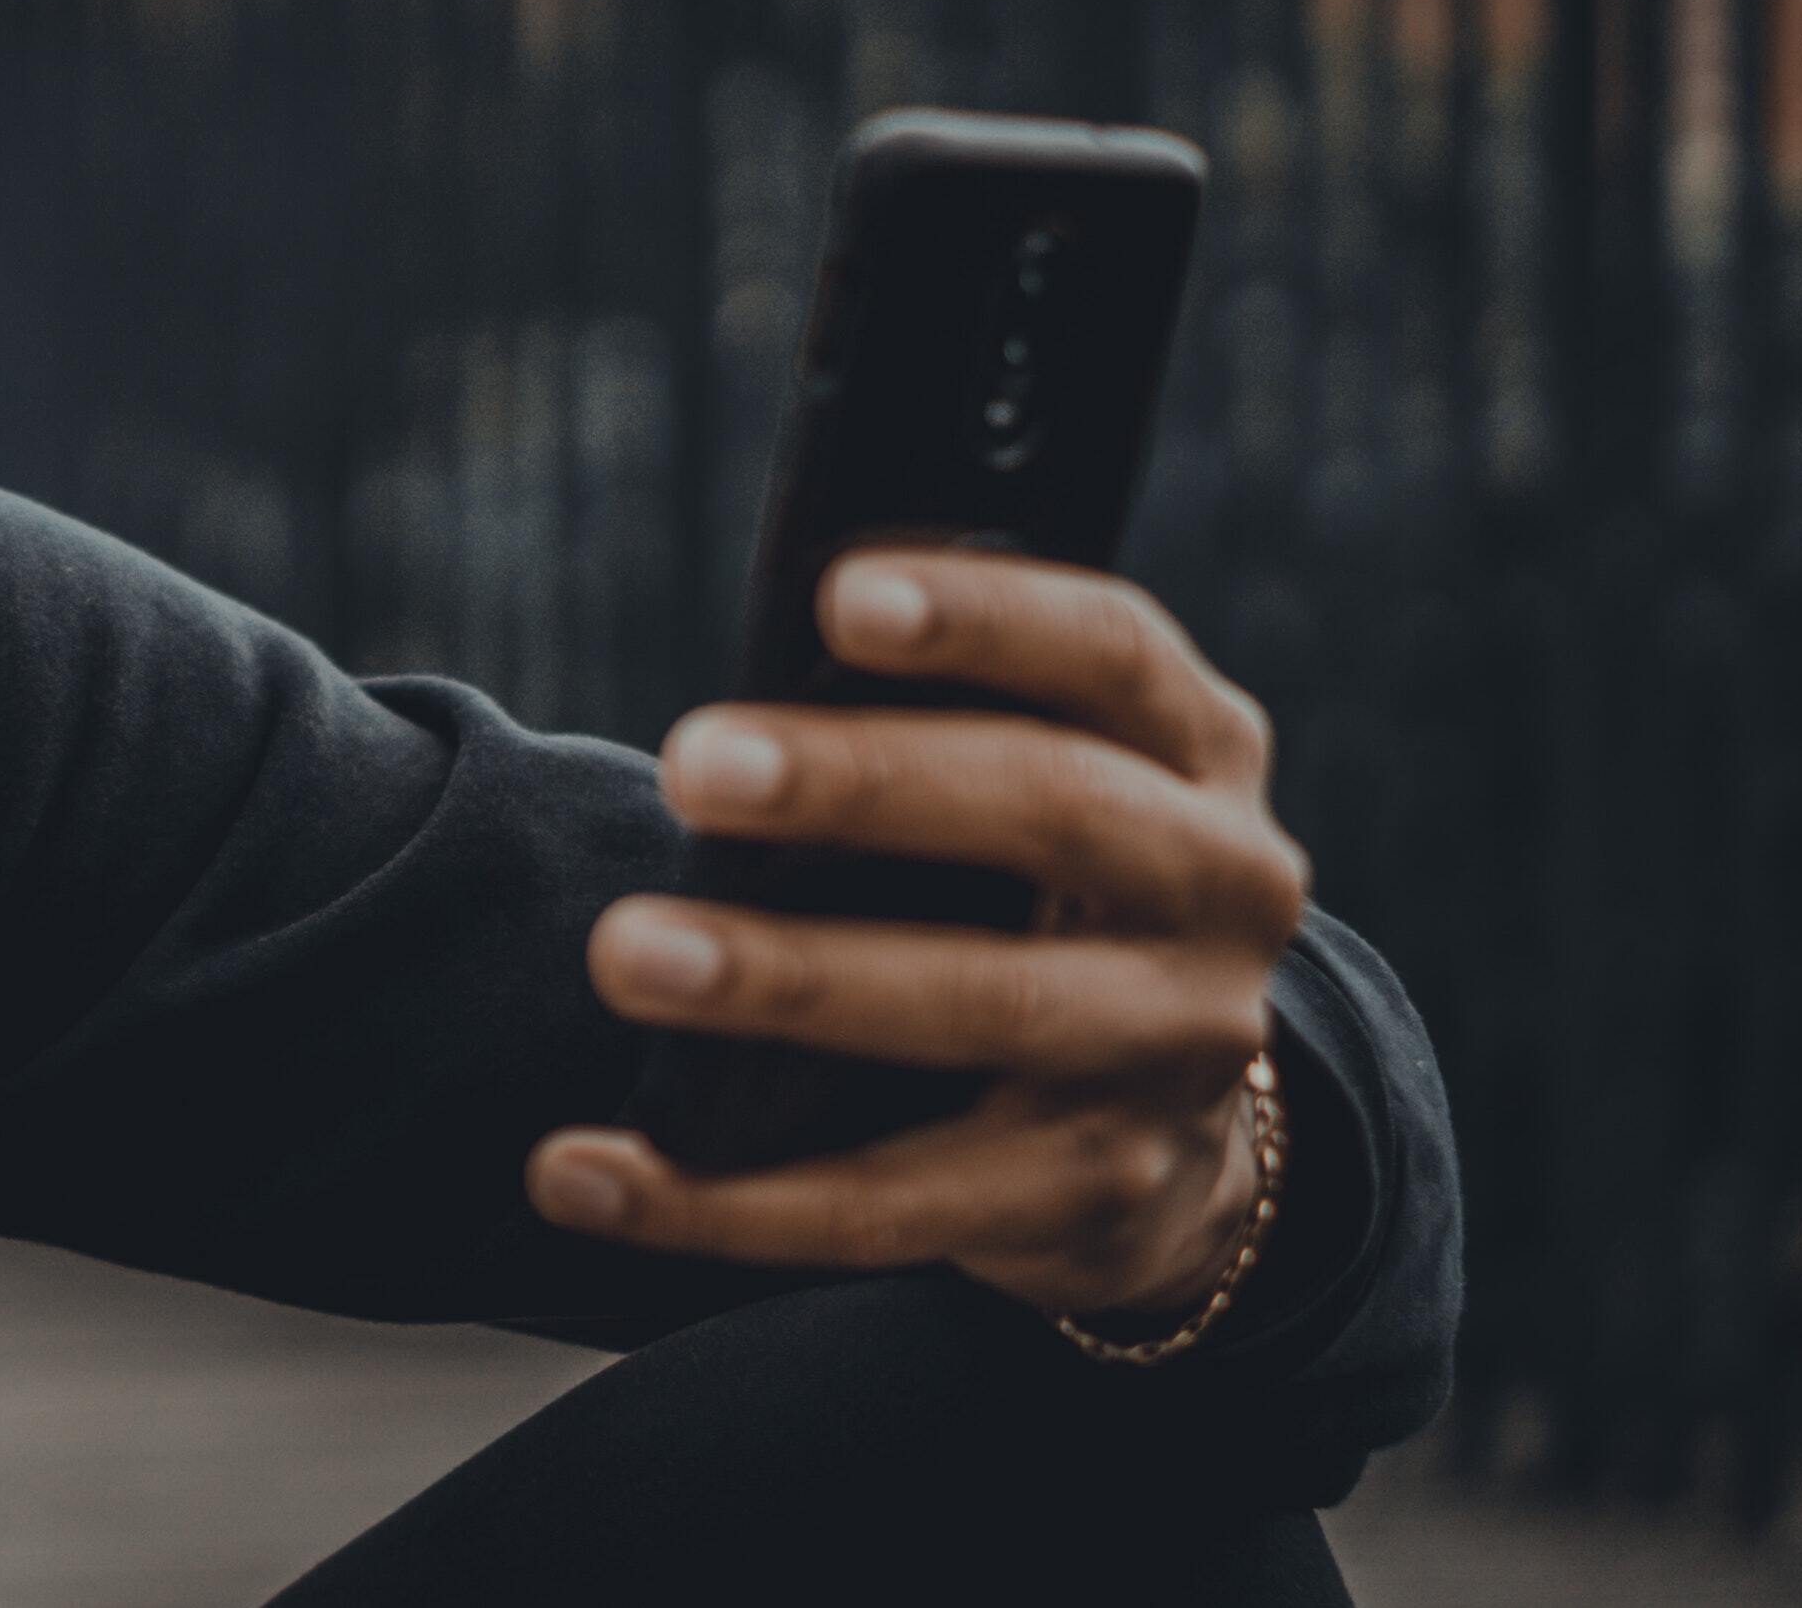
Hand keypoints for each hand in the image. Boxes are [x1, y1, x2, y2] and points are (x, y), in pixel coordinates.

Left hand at [525, 552, 1308, 1322]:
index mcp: (1191, 750)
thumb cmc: (1034, 887)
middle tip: (692, 764)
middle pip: (1053, 807)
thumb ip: (936, 719)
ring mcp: (1169, 1050)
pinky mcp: (1092, 1193)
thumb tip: (751, 688)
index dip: (984, 616)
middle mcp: (1217, 891)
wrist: (1167, 1130)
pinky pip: (891, 1204)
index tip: (839, 597)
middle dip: (865, 783)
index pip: (1109, 652)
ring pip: (981, 1008)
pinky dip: (722, 1198)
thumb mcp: (1041, 777)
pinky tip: (584, 1170)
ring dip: (791, 981)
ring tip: (628, 952)